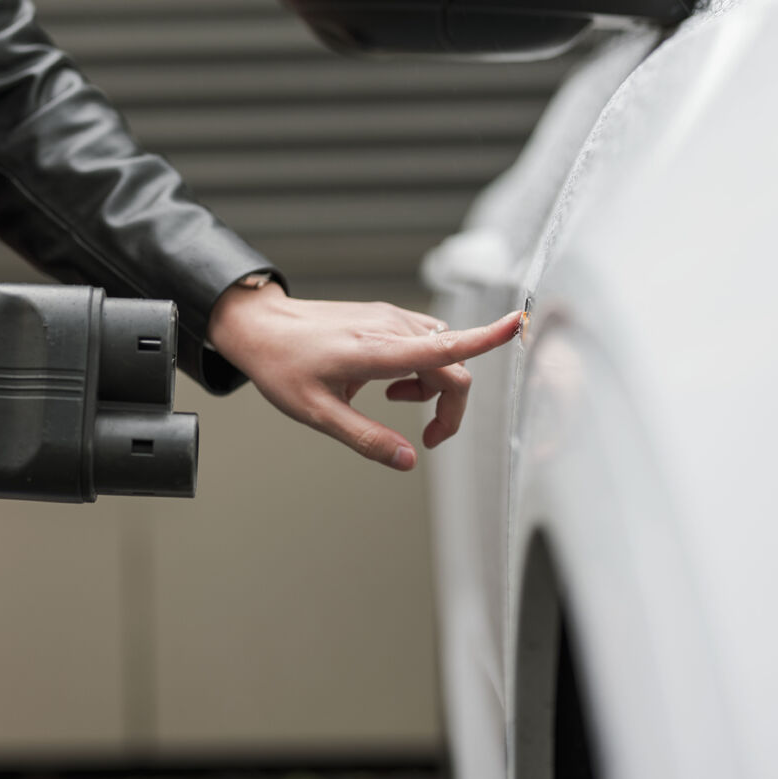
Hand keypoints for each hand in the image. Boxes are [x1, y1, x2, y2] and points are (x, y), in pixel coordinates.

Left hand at [206, 282, 521, 470]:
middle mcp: (391, 328)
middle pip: (452, 366)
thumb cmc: (282, 366)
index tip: (518, 323)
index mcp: (377, 350)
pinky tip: (386, 384)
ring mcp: (389, 318)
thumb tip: (409, 461)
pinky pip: (422, 342)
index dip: (487, 338)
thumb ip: (367, 439)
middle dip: (451, 406)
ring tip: (394, 404)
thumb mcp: (318, 415)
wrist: (258, 325)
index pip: (445, 345)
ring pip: (439, 354)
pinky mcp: (384, 317)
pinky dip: (419, 368)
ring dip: (432, 386)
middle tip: (428, 438)